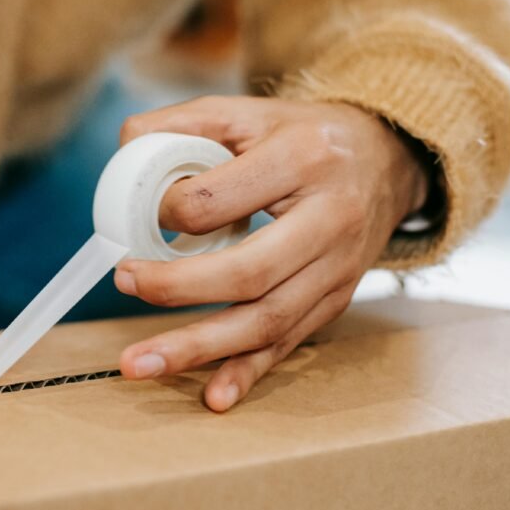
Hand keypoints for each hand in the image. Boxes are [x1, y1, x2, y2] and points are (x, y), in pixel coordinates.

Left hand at [113, 96, 428, 410]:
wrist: (386, 160)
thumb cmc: (301, 137)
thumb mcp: (247, 113)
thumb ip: (181, 123)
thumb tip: (124, 148)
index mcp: (302, 160)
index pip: (219, 200)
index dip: (169, 211)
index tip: (140, 216)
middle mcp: (329, 219)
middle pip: (248, 271)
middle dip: (176, 288)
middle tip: (124, 283)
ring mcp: (337, 269)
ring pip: (266, 320)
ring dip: (198, 348)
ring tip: (139, 363)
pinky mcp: (335, 302)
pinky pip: (287, 346)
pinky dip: (248, 373)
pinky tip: (213, 396)